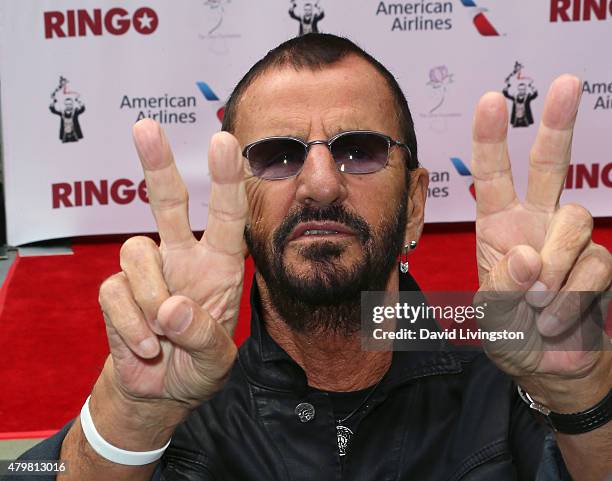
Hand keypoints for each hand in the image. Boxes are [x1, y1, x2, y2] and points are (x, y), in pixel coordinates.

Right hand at [98, 119, 246, 413]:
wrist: (161, 392)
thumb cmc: (197, 368)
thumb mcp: (215, 363)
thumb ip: (204, 338)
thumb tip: (172, 307)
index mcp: (220, 266)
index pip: (227, 217)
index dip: (226, 180)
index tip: (224, 141)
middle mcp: (183, 258)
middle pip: (168, 203)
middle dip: (158, 166)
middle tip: (146, 127)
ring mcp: (149, 272)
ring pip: (135, 252)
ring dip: (148, 297)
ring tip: (163, 336)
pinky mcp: (117, 291)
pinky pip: (114, 293)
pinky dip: (130, 325)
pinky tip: (147, 346)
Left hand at [471, 75, 611, 407]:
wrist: (547, 365)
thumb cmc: (509, 333)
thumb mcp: (489, 314)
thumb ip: (501, 286)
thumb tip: (529, 257)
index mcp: (497, 225)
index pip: (492, 175)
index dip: (491, 139)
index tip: (491, 101)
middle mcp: (535, 222)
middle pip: (549, 165)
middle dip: (558, 124)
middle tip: (567, 82)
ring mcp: (569, 241)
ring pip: (576, 220)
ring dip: (556, 268)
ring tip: (536, 304)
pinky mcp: (598, 264)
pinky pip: (594, 265)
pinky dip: (571, 298)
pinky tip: (553, 319)